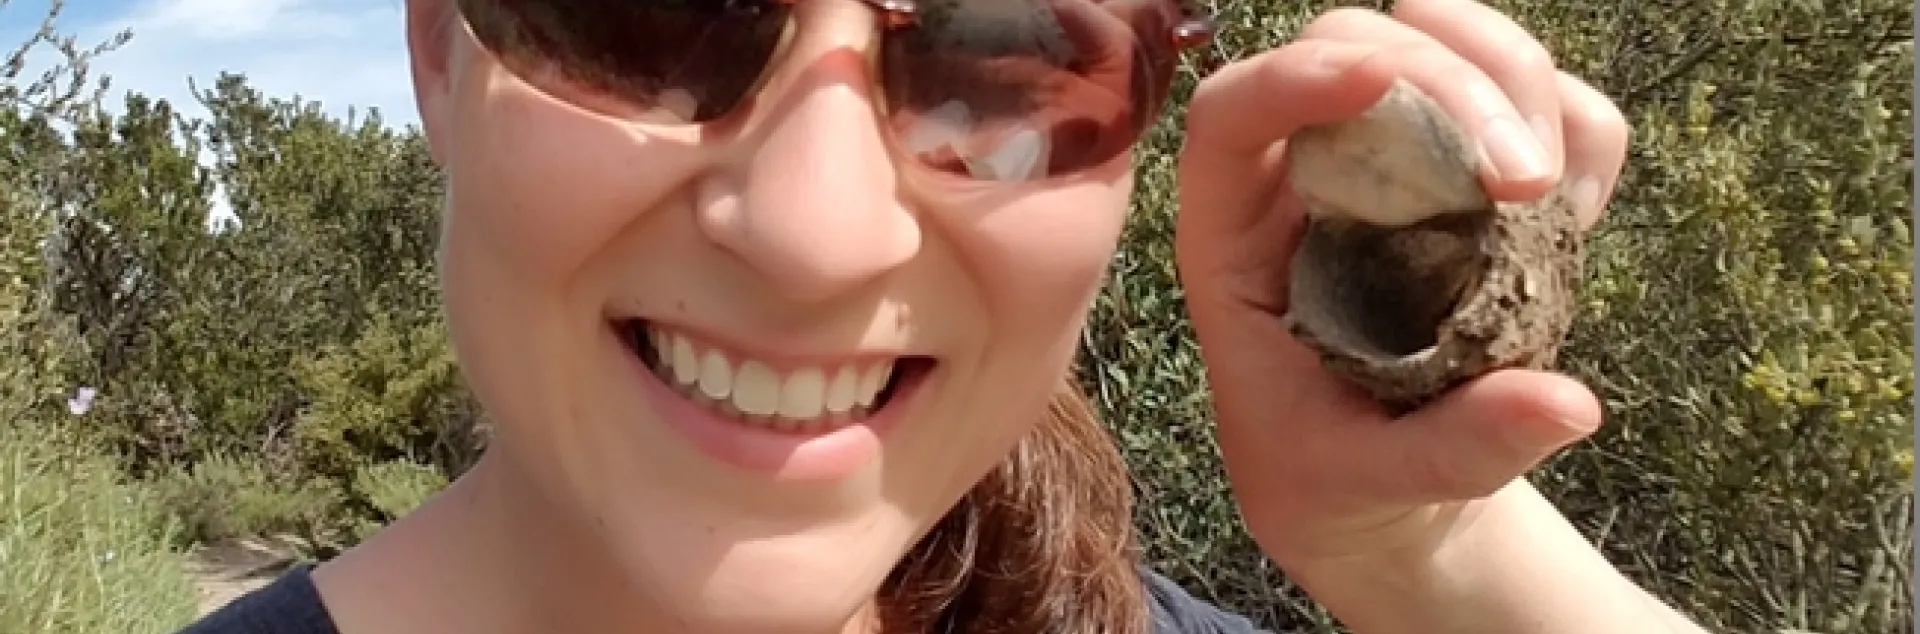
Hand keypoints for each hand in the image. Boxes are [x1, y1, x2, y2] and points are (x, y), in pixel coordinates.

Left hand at [1172, 0, 1630, 568]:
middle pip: (1354, 47)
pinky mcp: (1479, 179)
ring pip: (1445, 47)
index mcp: (1236, 238)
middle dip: (1442, 82)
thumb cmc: (1334, 480)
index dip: (1291, 77)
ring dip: (1511, 80)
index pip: (1234, 115)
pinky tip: (1577, 203)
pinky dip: (1576, 127)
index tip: (1373, 78)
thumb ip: (1452, 449)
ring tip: (1545, 184)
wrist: (1384, 496)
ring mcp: (1397, 165)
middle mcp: (1308, 179)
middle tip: (1517, 179)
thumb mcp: (1370, 483)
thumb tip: (1564, 404)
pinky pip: (1537, 106)